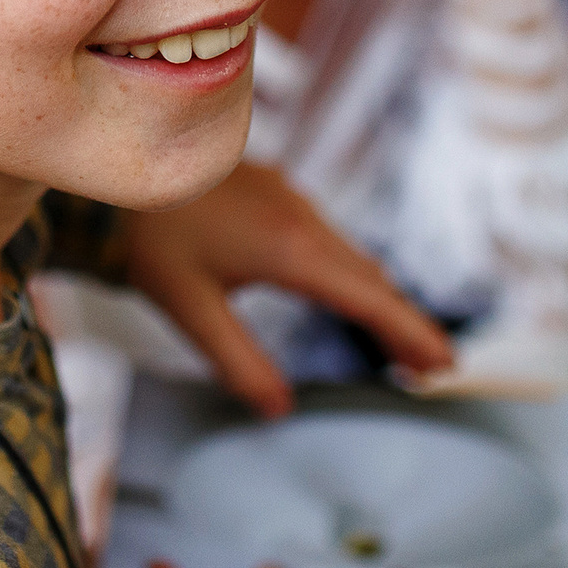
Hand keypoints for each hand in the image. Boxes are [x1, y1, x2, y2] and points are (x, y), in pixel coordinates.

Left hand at [123, 162, 452, 417]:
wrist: (122, 158)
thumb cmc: (150, 234)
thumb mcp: (189, 307)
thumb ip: (237, 361)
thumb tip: (277, 409)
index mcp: (291, 251)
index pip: (370, 301)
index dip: (411, 335)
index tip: (445, 366)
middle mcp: (303, 220)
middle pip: (372, 278)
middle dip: (405, 323)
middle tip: (432, 367)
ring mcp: (291, 199)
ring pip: (351, 254)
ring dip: (377, 296)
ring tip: (394, 338)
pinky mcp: (276, 190)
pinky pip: (329, 236)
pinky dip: (350, 270)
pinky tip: (340, 287)